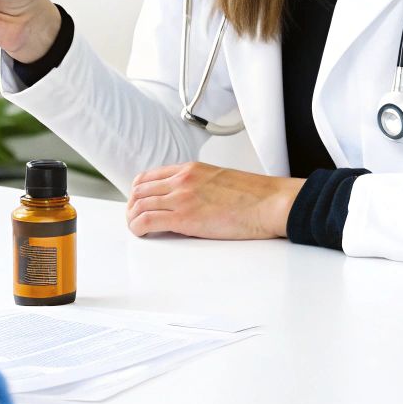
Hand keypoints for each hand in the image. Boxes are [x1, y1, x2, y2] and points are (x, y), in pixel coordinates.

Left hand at [125, 162, 304, 240]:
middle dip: (132, 206)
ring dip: (132, 219)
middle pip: (139, 190)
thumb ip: (199, 185)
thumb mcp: (220, 180)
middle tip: (135, 219)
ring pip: (139, 205)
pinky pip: (147, 221)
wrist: (270, 202)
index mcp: (190, 169)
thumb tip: (190, 201)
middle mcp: (181, 180)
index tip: (139, 204)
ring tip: (137, 229)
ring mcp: (182, 198)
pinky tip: (142, 234)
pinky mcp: (184, 218)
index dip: (138, 193)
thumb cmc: (254, 196)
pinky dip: (138, 228)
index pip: (149, 177)